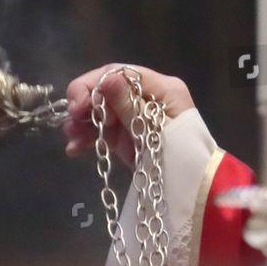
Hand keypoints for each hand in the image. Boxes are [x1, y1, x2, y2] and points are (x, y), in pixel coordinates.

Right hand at [63, 63, 194, 168]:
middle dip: (85, 104)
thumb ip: (128, 105)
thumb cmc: (182, 158)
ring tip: (71, 139)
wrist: (195, 193)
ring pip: (101, 110)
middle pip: (108, 90)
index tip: (77, 105)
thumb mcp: (153, 131)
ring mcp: (136, 117)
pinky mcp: (129, 137)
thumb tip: (107, 78)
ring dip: (82, 122)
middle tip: (71, 122)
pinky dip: (88, 138)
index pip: (120, 72)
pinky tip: (75, 149)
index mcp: (162, 88)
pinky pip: (103, 130)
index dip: (94, 84)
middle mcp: (147, 97)